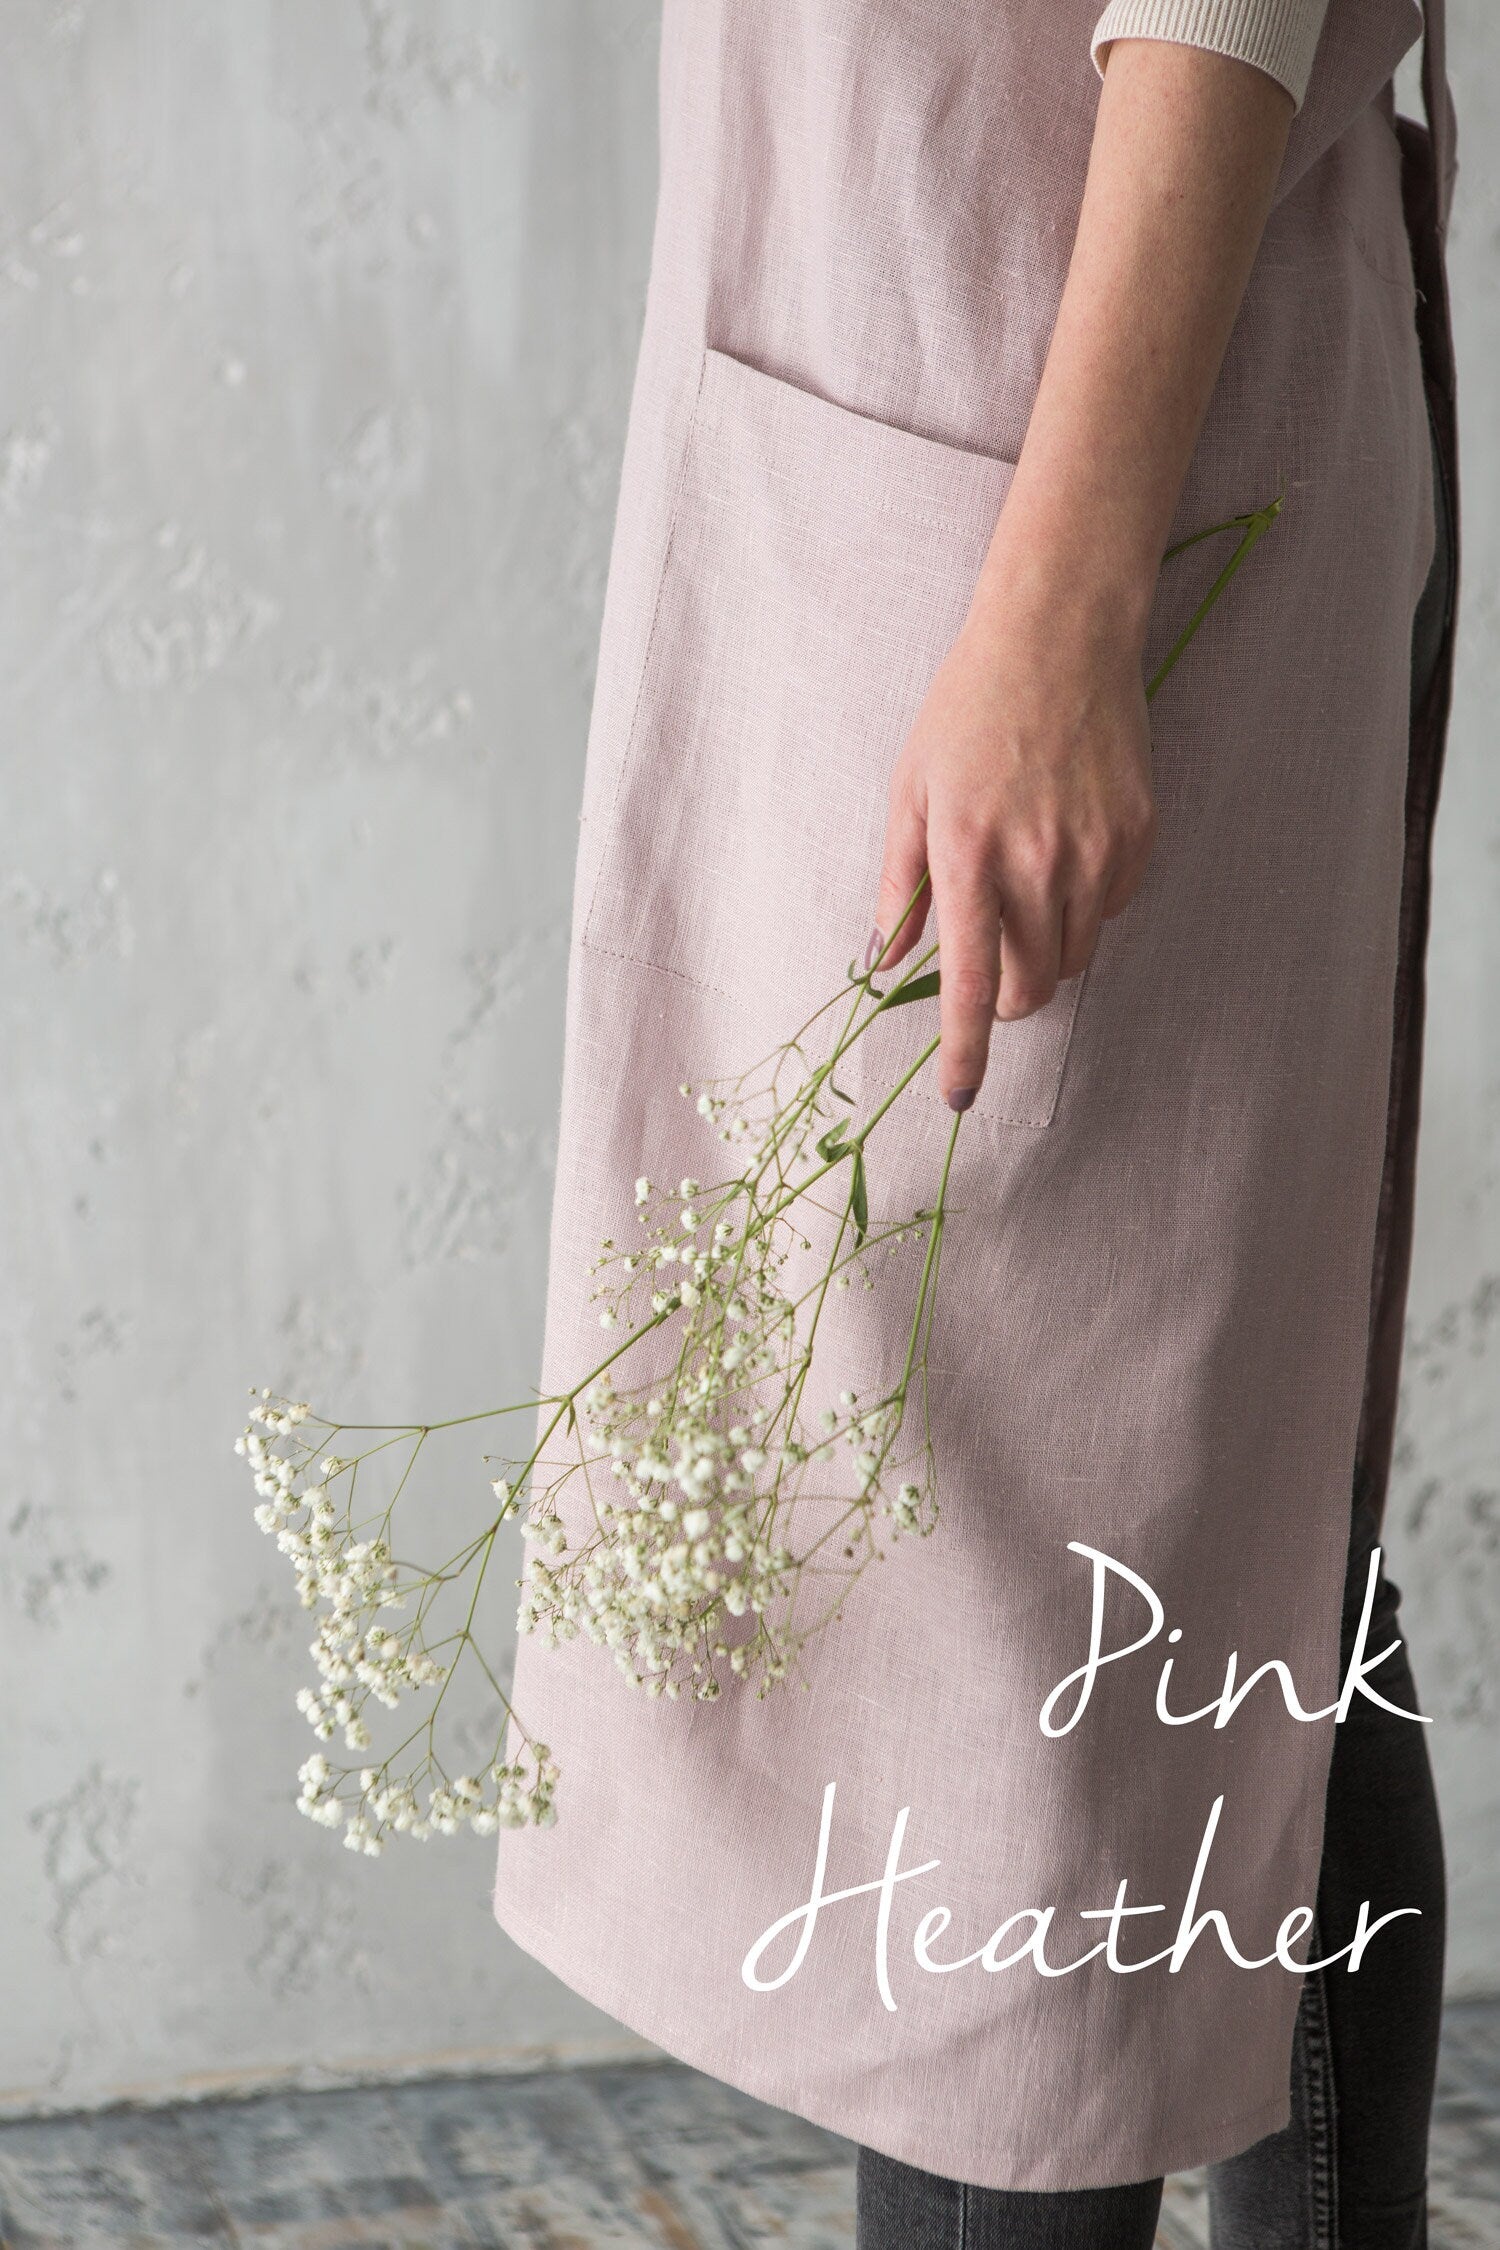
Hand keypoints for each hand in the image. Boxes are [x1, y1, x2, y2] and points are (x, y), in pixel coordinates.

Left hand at [868, 581, 1156, 1109]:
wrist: (1059, 637)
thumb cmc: (970, 710)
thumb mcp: (911, 791)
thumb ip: (900, 884)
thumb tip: (883, 961)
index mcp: (970, 856)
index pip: (972, 982)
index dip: (966, 1050)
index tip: (961, 1096)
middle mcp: (1038, 863)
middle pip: (1034, 987)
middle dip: (1010, 998)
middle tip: (991, 964)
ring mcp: (1096, 851)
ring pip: (1074, 954)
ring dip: (1046, 947)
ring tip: (1025, 882)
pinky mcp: (1139, 836)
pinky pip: (1110, 909)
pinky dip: (1084, 905)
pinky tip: (1064, 847)